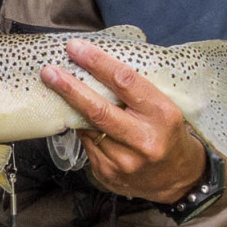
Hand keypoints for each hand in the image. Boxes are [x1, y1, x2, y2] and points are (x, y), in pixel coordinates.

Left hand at [41, 38, 205, 202]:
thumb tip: (92, 61)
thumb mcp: (162, 105)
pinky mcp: (109, 173)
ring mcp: (125, 161)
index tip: (75, 48)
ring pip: (87, 127)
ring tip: (57, 90)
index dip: (97, 62)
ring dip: (71, 108)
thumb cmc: (167, 131)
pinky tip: (78, 119)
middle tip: (49, 71)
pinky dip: (81, 128)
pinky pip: (86, 143)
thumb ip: (133, 88)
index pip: (124, 81)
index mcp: (160, 113)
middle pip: (98, 110)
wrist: (178, 178)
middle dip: (69, 88)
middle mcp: (144, 139)